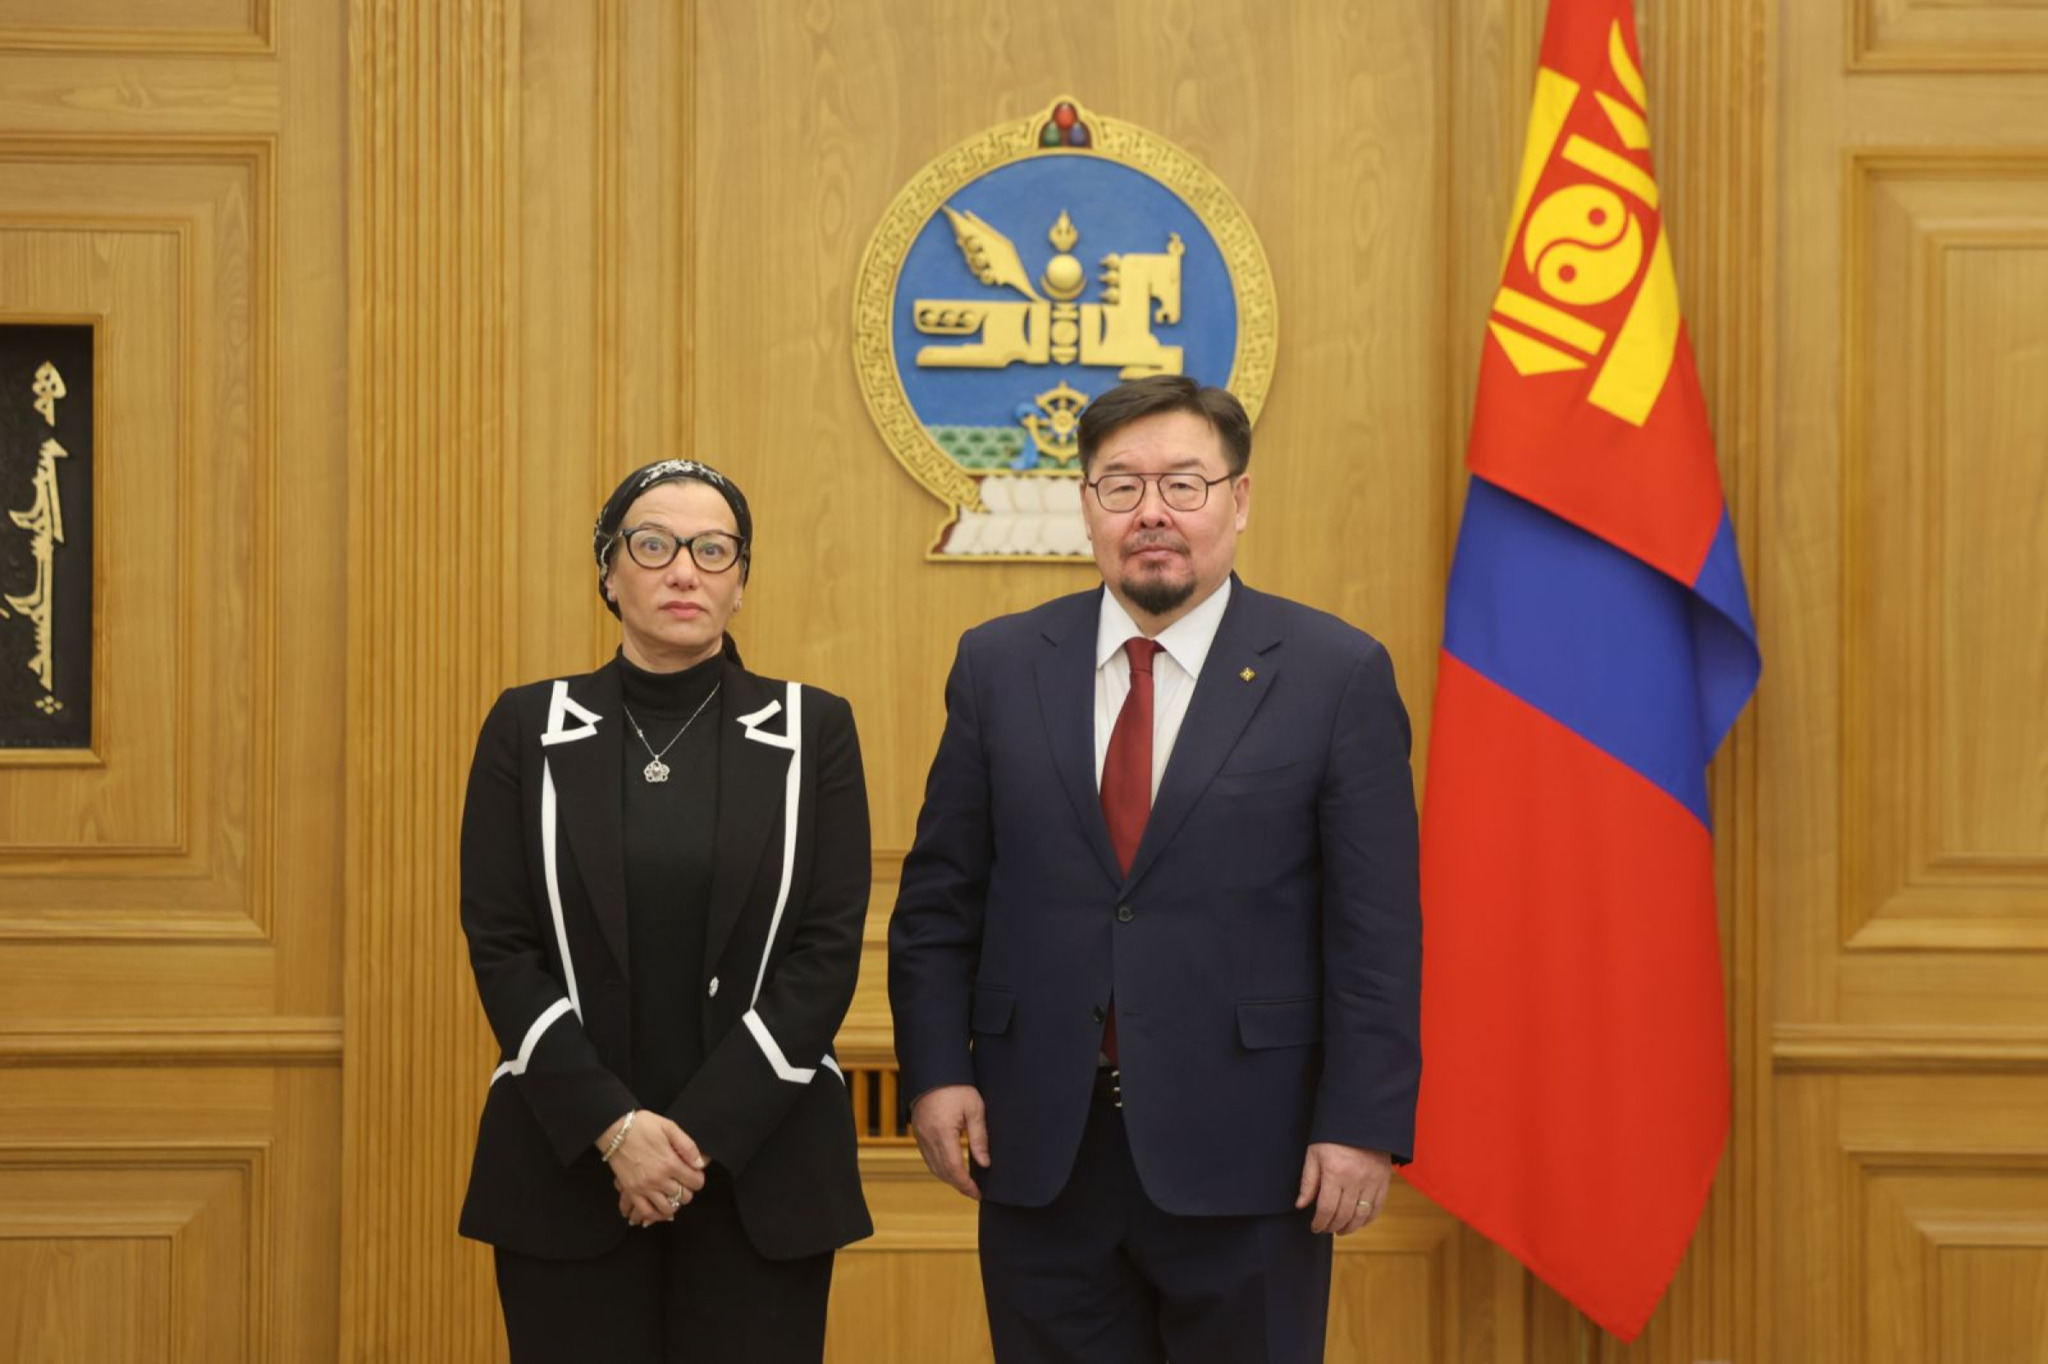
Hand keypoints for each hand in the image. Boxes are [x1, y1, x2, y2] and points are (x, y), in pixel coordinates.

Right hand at [599, 1111, 707, 1226]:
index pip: (696, 1182)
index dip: (698, 1179)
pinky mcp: (631, 1191)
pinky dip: (655, 1215)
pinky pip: (646, 1212)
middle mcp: (659, 1179)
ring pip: (667, 1209)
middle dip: (687, 1190)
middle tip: (682, 1182)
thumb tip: (700, 1164)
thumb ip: (687, 1146)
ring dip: (673, 1204)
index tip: (693, 1173)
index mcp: (671, 1163)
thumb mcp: (669, 1127)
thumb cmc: (642, 1126)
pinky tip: (659, 1209)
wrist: (614, 1130)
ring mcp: (644, 1187)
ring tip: (672, 1195)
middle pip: (684, 1197)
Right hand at [909, 1085, 989, 1199]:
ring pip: (933, 1166)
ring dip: (948, 1178)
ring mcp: (920, 1135)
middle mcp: (928, 1137)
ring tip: (965, 1183)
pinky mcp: (918, 1132)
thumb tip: (985, 1164)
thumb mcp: (974, 1109)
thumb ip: (980, 1138)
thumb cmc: (957, 1087)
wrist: (934, 1070)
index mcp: (943, 1132)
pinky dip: (939, 1167)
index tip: (978, 1193)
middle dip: (958, 1185)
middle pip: (942, 1171)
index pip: (953, 1168)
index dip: (966, 1184)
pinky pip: (927, 1157)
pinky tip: (951, 1167)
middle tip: (974, 1192)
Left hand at [1295, 1142, 1391, 1235]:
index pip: (1326, 1208)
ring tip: (1340, 1230)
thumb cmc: (1333, 1136)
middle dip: (1332, 1226)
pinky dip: (1367, 1219)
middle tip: (1325, 1229)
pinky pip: (1377, 1207)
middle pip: (1343, 1215)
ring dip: (1350, 1227)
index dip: (1319, 1222)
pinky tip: (1358, 1222)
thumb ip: (1308, 1181)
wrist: (1361, 1119)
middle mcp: (1355, 1180)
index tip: (1315, 1227)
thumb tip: (1301, 1205)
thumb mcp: (1314, 1154)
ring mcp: (1372, 1181)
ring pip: (1361, 1215)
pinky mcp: (1384, 1180)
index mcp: (1335, 1173)